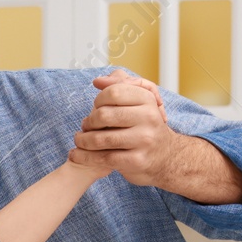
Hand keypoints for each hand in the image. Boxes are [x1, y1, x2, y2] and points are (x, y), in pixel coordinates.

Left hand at [68, 70, 175, 184]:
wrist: (165, 157)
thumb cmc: (143, 126)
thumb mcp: (138, 101)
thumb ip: (119, 85)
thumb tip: (98, 81)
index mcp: (147, 99)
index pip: (113, 92)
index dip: (98, 100)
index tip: (96, 107)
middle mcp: (149, 118)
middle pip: (103, 115)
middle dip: (88, 122)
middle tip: (85, 126)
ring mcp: (144, 140)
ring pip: (100, 138)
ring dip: (82, 140)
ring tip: (79, 139)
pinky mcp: (137, 160)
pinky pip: (103, 158)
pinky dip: (84, 157)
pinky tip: (76, 155)